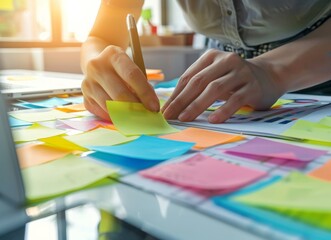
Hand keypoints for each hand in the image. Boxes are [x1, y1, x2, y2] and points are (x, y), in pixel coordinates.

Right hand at [81, 45, 159, 119]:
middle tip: (146, 115)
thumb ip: (140, 83)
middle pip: (120, 94)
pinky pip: (102, 112)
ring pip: (110, 106)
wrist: (94, 60)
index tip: (154, 107)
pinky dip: (114, 116)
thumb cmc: (120, 67)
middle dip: (136, 107)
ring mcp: (87, 83)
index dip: (145, 93)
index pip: (132, 75)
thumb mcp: (131, 66)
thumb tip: (148, 106)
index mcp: (113, 55)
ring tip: (136, 115)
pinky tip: (122, 114)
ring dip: (126, 114)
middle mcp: (97, 67)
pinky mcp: (85, 97)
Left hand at [162, 49, 283, 122]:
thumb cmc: (233, 79)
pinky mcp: (253, 86)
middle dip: (182, 100)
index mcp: (212, 56)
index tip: (165, 110)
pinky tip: (212, 120)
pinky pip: (235, 99)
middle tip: (170, 116)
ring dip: (197, 105)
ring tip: (185, 119)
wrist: (268, 76)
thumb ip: (197, 86)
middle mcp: (226, 60)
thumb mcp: (215, 76)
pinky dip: (223, 110)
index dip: (175, 95)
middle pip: (199, 81)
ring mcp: (241, 72)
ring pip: (215, 89)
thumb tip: (172, 106)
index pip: (189, 77)